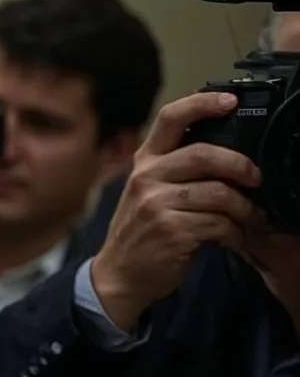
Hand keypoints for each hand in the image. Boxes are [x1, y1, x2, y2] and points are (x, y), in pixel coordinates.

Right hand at [87, 89, 255, 331]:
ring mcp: (155, 204)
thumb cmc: (143, 232)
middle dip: (240, 166)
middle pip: (204, 154)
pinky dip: (235, 233)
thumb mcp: (150, 192)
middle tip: (256, 179)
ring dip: (245, 209)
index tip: (231, 102)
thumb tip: (231, 156)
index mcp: (145, 162)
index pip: (170, 118)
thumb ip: (179, 170)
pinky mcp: (170, 231)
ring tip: (250, 218)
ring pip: (218, 193)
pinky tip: (233, 238)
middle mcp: (146, 178)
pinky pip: (219, 224)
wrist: (119, 275)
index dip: (202, 103)